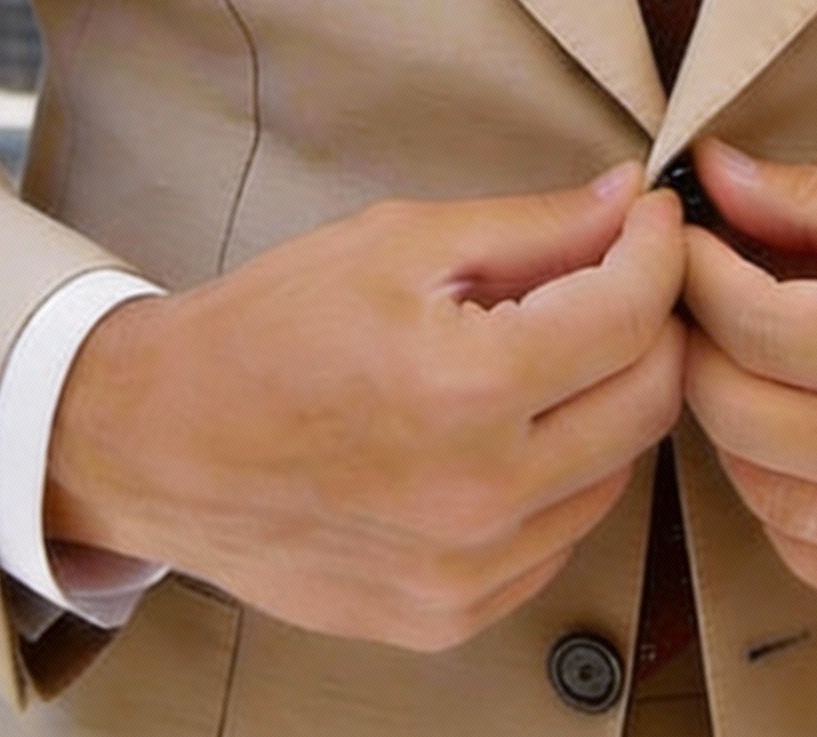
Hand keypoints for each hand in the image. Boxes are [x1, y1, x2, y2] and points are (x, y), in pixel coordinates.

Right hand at [45, 167, 686, 650]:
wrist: (158, 444)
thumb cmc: (268, 330)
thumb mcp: (400, 242)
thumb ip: (534, 226)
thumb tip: (629, 200)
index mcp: (467, 388)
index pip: (631, 314)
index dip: (658, 250)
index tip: (651, 219)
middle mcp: (480, 495)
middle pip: (649, 401)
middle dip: (651, 323)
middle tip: (617, 276)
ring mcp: (466, 572)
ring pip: (616, 473)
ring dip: (606, 401)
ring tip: (549, 351)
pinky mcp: (448, 616)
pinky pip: (558, 537)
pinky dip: (559, 476)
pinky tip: (507, 428)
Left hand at [681, 142, 816, 629]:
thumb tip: (718, 175)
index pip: (757, 325)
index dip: (700, 275)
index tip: (687, 241)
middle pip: (742, 414)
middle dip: (699, 343)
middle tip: (701, 297)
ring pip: (765, 497)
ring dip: (732, 425)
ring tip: (746, 364)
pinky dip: (784, 505)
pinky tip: (796, 445)